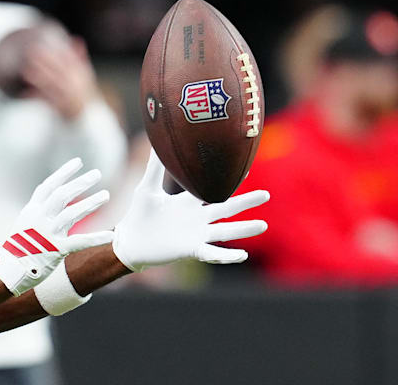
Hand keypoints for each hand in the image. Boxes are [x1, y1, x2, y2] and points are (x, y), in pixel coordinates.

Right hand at [0, 158, 112, 295]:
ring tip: (106, 195)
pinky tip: (111, 235)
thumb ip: (41, 212)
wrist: (8, 270)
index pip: (49, 186)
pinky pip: (79, 242)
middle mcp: (39, 218)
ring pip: (71, 213)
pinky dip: (95, 238)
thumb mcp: (25, 224)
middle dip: (80, 183)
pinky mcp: (56, 250)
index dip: (63, 172)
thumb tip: (56, 200)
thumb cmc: (18, 248)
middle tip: (97, 173)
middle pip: (62, 194)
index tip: (78, 162)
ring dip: (90, 203)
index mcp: (32, 210)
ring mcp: (47, 234)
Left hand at [23, 34, 96, 119]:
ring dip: (39, 78)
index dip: (56, 52)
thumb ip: (79, 58)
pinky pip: (48, 103)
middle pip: (60, 72)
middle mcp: (77, 86)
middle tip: (31, 52)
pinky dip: (37, 98)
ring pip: (53, 87)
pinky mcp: (63, 111)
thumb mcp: (84, 76)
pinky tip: (25, 93)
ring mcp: (70, 98)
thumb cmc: (82, 93)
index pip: (69, 61)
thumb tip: (76, 39)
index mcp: (82, 76)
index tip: (41, 45)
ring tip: (25, 71)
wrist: (86, 119)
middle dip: (46, 62)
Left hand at [112, 149, 269, 271]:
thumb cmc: (139, 214)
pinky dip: (227, 256)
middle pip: (226, 208)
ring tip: (263, 226)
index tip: (246, 167)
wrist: (130, 241)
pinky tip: (242, 255)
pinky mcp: (190, 250)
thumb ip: (154, 167)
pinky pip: (212, 253)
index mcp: (188, 202)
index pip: (212, 189)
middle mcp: (197, 218)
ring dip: (244, 229)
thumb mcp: (147, 187)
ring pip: (225, 231)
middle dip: (246, 202)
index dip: (228, 180)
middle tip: (267, 195)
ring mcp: (196, 235)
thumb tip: (155, 141)